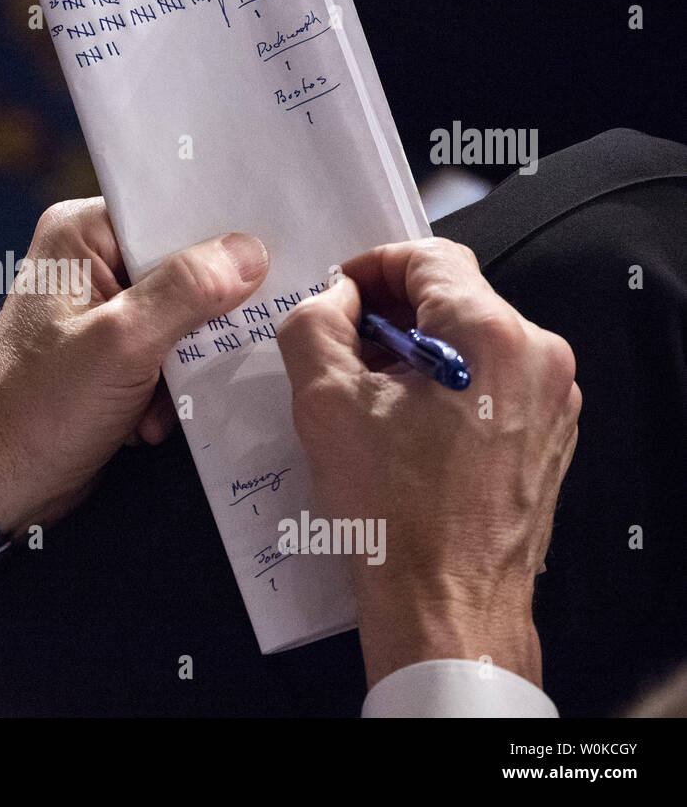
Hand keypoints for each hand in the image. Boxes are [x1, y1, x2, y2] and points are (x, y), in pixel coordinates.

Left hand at [0, 197, 268, 536]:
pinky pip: (170, 353)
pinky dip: (171, 389)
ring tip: (166, 399)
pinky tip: (149, 420)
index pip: (172, 212)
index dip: (222, 236)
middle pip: (185, 265)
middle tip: (224, 344)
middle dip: (209, 313)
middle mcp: (90, 261)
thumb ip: (186, 292)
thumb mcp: (121, 344)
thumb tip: (251, 251)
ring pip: (185, 316)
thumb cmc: (40, 409)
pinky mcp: (112, 353)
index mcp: (81, 233)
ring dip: (189, 363)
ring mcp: (102, 309)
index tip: (273, 259)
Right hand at [277, 238, 579, 687]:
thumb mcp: (324, 402)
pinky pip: (493, 381)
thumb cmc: (392, 516)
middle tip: (342, 349)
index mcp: (492, 337)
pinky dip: (447, 386)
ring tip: (370, 396)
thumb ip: (313, 324)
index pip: (429, 257)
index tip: (337, 295)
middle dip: (391, 313)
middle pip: (454, 297)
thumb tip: (331, 300)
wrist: (446, 607)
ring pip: (474, 340)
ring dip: (418, 351)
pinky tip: (405, 427)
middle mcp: (538, 358)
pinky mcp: (548, 436)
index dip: (371, 266)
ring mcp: (553, 400)